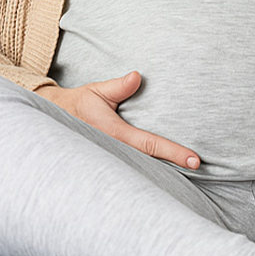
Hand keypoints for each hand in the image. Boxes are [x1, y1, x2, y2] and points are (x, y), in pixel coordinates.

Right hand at [37, 71, 200, 169]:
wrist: (55, 121)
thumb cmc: (80, 104)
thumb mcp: (97, 91)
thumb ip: (117, 87)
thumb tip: (136, 76)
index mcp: (114, 134)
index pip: (149, 145)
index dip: (173, 153)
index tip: (194, 160)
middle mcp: (115, 153)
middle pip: (151, 166)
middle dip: (174, 171)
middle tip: (200, 168)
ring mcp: (113, 162)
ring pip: (143, 173)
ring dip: (164, 176)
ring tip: (190, 178)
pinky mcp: (111, 166)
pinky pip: (134, 172)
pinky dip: (150, 175)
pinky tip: (166, 179)